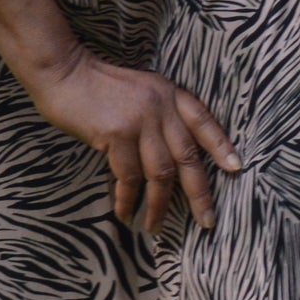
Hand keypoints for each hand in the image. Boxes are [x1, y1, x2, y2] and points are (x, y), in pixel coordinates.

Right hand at [30, 50, 239, 230]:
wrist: (63, 71)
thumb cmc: (97, 86)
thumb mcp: (140, 91)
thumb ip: (158, 116)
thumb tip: (170, 161)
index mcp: (170, 94)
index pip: (204, 122)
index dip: (221, 146)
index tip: (236, 168)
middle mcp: (162, 106)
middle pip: (188, 157)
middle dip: (199, 194)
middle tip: (206, 221)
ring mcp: (141, 120)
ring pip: (161, 174)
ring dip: (159, 206)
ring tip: (154, 228)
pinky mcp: (118, 134)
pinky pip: (128, 177)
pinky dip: (128, 200)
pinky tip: (125, 213)